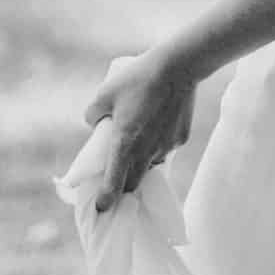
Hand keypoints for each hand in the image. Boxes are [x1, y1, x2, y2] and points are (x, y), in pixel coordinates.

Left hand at [82, 47, 196, 211]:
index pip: (114, 182)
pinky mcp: (181, 139)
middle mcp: (147, 151)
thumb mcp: (105, 92)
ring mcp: (166, 147)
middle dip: (124, 185)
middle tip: (116, 177)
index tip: (102, 208)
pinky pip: (165, 148)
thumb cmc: (137, 78)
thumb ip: (93, 113)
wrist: (177, 66)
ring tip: (138, 139)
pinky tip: (157, 122)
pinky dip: (158, 143)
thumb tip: (94, 124)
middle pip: (134, 182)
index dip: (107, 198)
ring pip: (151, 164)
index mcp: (125, 143)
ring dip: (142, 161)